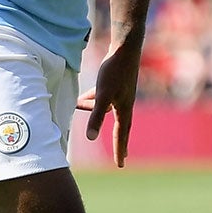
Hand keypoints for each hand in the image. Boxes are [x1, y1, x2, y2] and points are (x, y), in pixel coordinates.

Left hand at [79, 42, 141, 166]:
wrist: (126, 47)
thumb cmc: (115, 71)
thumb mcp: (102, 95)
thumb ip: (96, 116)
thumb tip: (90, 138)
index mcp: (124, 109)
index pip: (121, 135)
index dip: (119, 150)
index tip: (120, 165)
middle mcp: (124, 103)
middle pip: (120, 127)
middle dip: (118, 141)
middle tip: (121, 156)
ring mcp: (121, 93)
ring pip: (108, 110)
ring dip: (98, 115)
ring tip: (86, 116)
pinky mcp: (115, 82)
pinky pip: (103, 98)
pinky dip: (94, 100)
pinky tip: (84, 98)